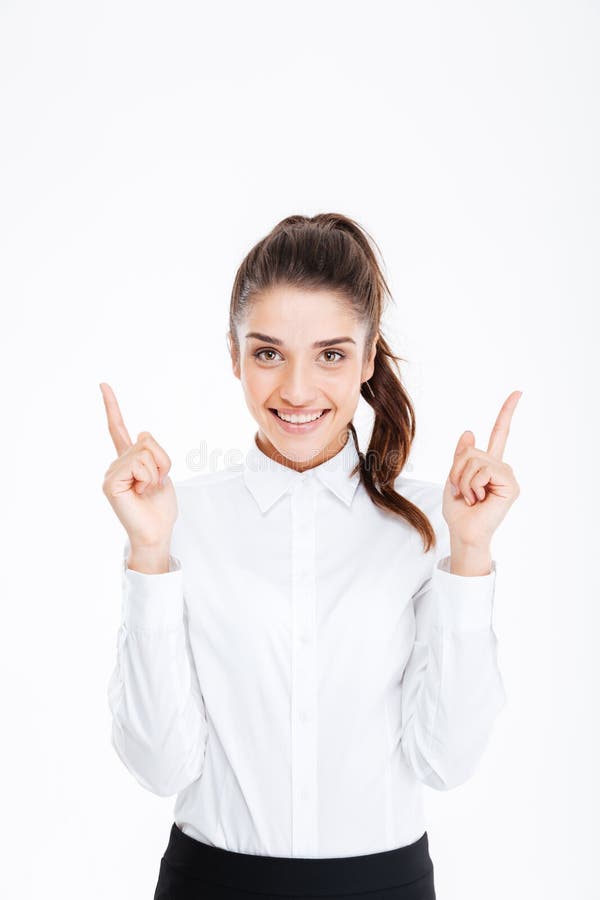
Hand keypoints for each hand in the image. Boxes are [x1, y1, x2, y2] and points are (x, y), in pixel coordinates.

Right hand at [100, 382, 177, 548]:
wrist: (157, 532)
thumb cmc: (160, 507)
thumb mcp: (162, 472)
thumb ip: (152, 452)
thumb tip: (140, 433)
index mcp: (128, 460)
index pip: (118, 429)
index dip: (112, 406)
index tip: (103, 385)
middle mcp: (116, 464)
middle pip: (146, 440)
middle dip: (162, 461)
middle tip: (156, 484)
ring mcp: (111, 473)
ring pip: (144, 452)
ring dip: (156, 471)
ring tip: (148, 489)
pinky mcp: (110, 482)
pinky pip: (138, 464)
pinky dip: (148, 477)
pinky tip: (141, 492)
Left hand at [442, 390, 521, 547]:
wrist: (463, 532)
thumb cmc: (459, 510)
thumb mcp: (454, 477)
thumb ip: (461, 455)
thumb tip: (469, 430)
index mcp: (488, 465)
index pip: (499, 433)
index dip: (506, 412)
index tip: (517, 393)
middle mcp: (501, 467)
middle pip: (471, 450)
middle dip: (456, 470)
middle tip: (462, 492)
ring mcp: (507, 475)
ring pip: (474, 460)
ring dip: (462, 481)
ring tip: (471, 497)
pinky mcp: (510, 484)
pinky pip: (482, 471)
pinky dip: (471, 485)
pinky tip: (478, 499)